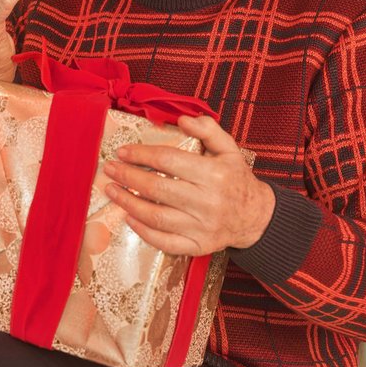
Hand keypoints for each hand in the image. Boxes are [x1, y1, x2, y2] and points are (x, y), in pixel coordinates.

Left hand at [102, 115, 274, 255]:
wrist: (256, 217)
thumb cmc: (236, 179)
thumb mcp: (229, 148)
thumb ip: (208, 129)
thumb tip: (182, 119)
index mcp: (213, 174)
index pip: (168, 160)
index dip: (141, 154)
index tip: (123, 151)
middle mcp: (207, 202)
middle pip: (157, 189)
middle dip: (128, 177)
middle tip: (110, 169)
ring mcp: (201, 227)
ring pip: (157, 217)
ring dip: (128, 203)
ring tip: (112, 191)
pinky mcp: (198, 247)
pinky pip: (165, 242)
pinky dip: (144, 232)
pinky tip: (129, 218)